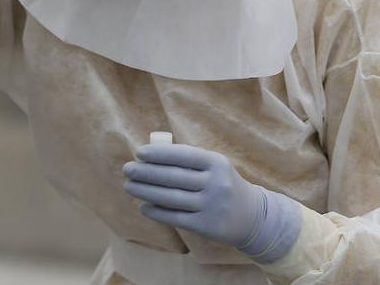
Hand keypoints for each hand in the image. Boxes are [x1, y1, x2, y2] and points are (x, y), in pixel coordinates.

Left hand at [123, 143, 300, 263]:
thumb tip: (151, 156)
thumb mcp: (215, 167)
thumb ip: (189, 161)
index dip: (158, 154)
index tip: (139, 153)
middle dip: (146, 172)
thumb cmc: (223, 185)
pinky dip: (156, 212)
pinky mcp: (206, 226)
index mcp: (216, 163)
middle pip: (173, 177)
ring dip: (145, 191)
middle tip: (127, 170)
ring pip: (170, 198)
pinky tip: (143, 206)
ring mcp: (211, 206)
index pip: (182, 155)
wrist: (252, 217)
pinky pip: (175, 217)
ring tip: (129, 186)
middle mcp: (215, 183)